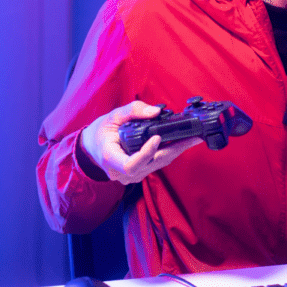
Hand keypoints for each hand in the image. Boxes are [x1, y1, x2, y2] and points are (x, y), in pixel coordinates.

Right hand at [80, 101, 203, 183]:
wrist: (92, 148)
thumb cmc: (101, 132)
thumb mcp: (112, 116)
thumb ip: (133, 111)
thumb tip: (156, 111)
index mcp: (112, 159)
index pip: (131, 164)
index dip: (146, 153)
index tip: (157, 137)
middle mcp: (122, 172)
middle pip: (152, 163)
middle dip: (174, 149)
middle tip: (193, 136)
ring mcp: (132, 176)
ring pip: (158, 164)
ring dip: (176, 150)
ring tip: (193, 137)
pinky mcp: (140, 173)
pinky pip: (158, 164)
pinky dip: (170, 152)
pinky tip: (183, 142)